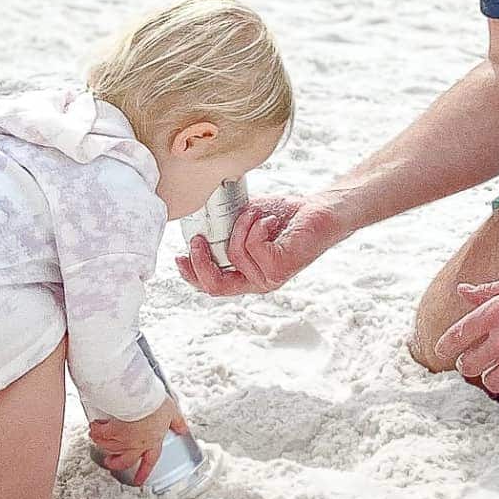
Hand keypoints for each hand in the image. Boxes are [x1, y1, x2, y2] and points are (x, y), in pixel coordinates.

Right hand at [86, 394, 186, 487]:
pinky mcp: (111, 430)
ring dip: (104, 445)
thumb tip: (183, 429)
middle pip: (125, 461)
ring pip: (111, 448)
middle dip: (116, 463)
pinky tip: (94, 429)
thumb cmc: (155, 404)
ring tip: (99, 441)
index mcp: (152, 442)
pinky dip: (96, 432)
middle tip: (110, 463)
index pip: (149, 462)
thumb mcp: (172, 412)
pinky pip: (101, 435)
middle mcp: (136, 445)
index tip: (138, 481)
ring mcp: (122, 439)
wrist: (139, 398)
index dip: (144, 472)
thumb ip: (177, 422)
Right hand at [175, 193, 345, 297]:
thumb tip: (197, 223)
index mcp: (245, 275)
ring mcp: (269, 278)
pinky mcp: (280, 268)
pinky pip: (252, 247)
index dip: (191, 275)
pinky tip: (271, 220)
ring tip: (257, 214)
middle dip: (200, 261)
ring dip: (240, 226)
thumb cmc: (284, 216)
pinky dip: (256, 226)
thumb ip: (224, 230)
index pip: (211, 286)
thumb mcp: (244, 222)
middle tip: (198, 238)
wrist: (319, 211)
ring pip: (234, 255)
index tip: (179, 254)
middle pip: (215, 286)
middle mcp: (256, 282)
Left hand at [431, 267, 498, 407]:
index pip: (456, 336)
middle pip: (468, 366)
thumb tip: (461, 291)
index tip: (445, 351)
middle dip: (469, 364)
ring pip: (491, 383)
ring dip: (493, 378)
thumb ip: (487, 291)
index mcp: (494, 313)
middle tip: (478, 361)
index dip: (445, 347)